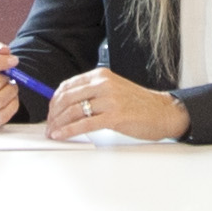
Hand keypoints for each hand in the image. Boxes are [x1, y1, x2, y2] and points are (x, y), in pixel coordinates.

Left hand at [44, 67, 187, 142]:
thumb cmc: (139, 104)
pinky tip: (62, 135)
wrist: (162, 112)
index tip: (50, 111)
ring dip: (59, 124)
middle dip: (53, 114)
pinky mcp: (114, 116)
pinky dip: (69, 131)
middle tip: (49, 124)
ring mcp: (109, 100)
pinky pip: (84, 124)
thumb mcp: (113, 89)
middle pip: (67, 98)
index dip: (54, 100)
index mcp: (101, 75)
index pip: (68, 85)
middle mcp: (103, 84)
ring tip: (53, 132)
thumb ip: (93, 93)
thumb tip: (68, 104)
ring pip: (73, 111)